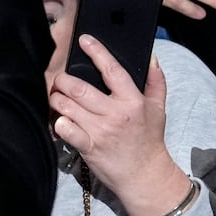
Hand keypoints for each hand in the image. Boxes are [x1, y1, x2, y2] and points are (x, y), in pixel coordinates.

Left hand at [49, 41, 186, 215]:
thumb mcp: (158, 108)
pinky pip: (65, 129)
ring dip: (57, 99)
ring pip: (67, 106)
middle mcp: (114, 114)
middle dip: (63, 79)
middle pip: (79, 88)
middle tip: (60, 79)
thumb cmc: (149, 139)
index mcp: (132, 101)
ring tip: (57, 97)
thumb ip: (155, 81)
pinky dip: (58, 122)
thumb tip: (151, 57)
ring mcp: (100, 131)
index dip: (96, 52)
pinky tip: (59, 119)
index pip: (112, 70)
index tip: (84, 40)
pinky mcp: (88, 147)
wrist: (144, 175)